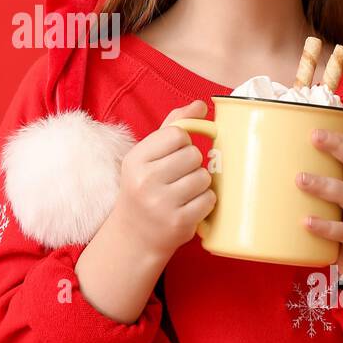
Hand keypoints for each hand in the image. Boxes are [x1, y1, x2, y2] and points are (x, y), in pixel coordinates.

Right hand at [109, 99, 216, 260]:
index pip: (178, 134)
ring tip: (184, 193)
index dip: (183, 143)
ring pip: (204, 177)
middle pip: (194, 155)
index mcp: (136, 159)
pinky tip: (190, 206)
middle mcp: (145, 180)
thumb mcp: (147, 157)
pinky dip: (205, 202)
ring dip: (200, 184)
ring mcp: (162, 203)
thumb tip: (200, 105)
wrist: (134, 237)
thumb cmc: (144, 189)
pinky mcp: (179, 223)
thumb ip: (172, 127)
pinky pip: (209, 199)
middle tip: (179, 177)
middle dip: (192, 165)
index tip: (175, 156)